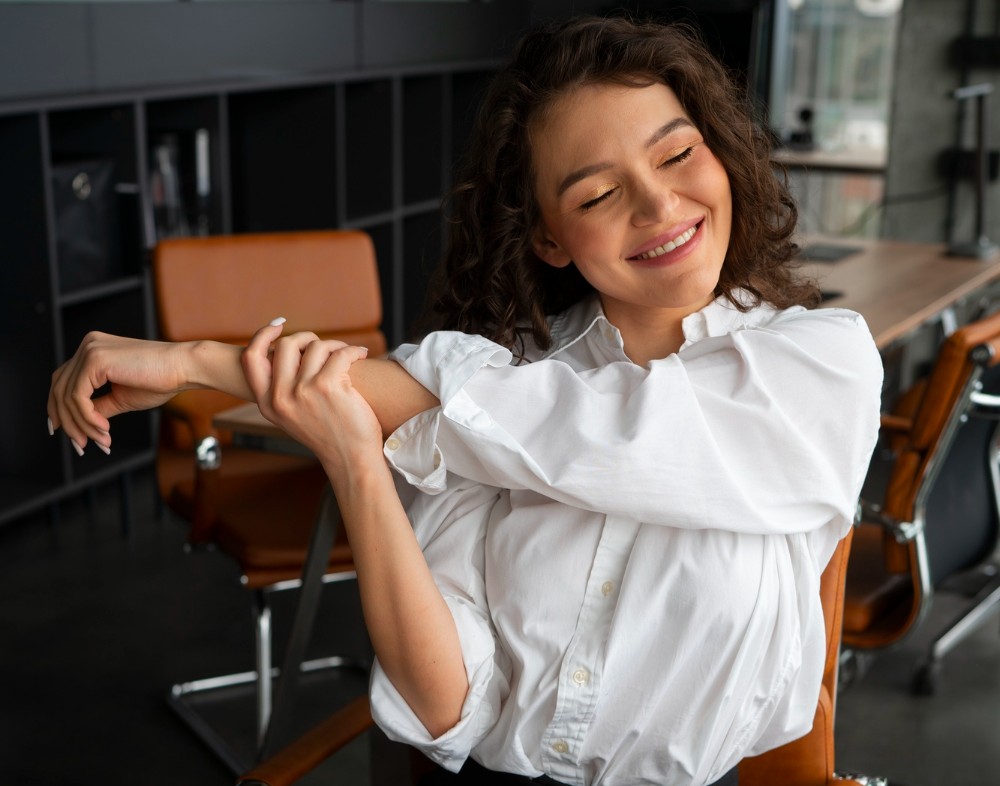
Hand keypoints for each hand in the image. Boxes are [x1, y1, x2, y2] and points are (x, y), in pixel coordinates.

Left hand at [47, 332, 191, 454]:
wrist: (184, 368)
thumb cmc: (161, 380)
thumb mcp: (121, 398)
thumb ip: (97, 406)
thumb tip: (80, 424)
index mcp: (93, 349)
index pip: (63, 380)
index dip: (58, 408)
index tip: (64, 431)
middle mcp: (88, 345)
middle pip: (59, 389)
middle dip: (68, 421)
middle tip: (81, 445)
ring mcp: (90, 350)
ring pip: (67, 396)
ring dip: (82, 424)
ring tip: (101, 439)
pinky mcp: (95, 360)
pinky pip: (78, 397)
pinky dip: (87, 418)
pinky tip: (104, 429)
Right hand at [242, 322, 382, 475]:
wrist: (351, 460)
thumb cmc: (328, 435)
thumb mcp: (292, 416)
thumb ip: (284, 389)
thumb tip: (289, 350)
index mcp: (267, 404)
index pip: (251, 358)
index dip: (262, 336)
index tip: (279, 325)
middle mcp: (280, 398)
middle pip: (286, 345)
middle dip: (308, 338)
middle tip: (326, 346)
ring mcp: (303, 391)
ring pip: (316, 346)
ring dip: (335, 345)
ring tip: (348, 354)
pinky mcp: (328, 386)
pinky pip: (340, 353)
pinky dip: (354, 350)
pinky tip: (361, 355)